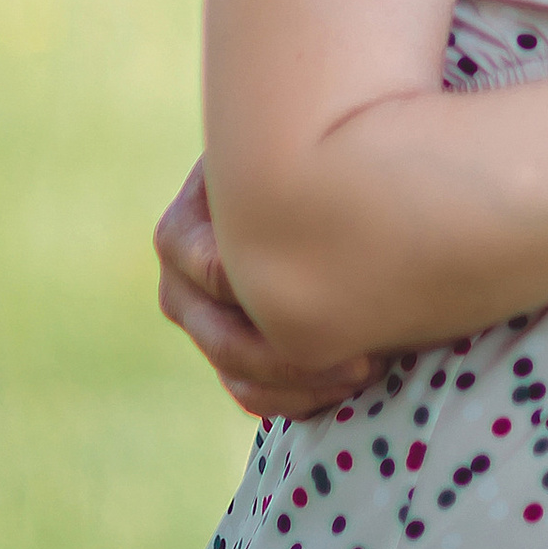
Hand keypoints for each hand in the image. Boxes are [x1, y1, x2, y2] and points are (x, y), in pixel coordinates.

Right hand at [154, 158, 373, 420]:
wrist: (288, 173)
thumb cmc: (300, 151)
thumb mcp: (289, 149)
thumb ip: (294, 168)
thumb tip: (323, 188)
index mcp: (181, 231)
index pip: (220, 274)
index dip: (282, 296)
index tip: (357, 300)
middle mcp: (179, 282)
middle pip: (226, 340)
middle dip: (298, 356)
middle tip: (368, 356)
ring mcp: (199, 322)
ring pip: (237, 375)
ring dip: (301, 384)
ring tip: (365, 370)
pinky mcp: (225, 350)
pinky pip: (250, 392)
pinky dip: (295, 398)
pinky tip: (345, 386)